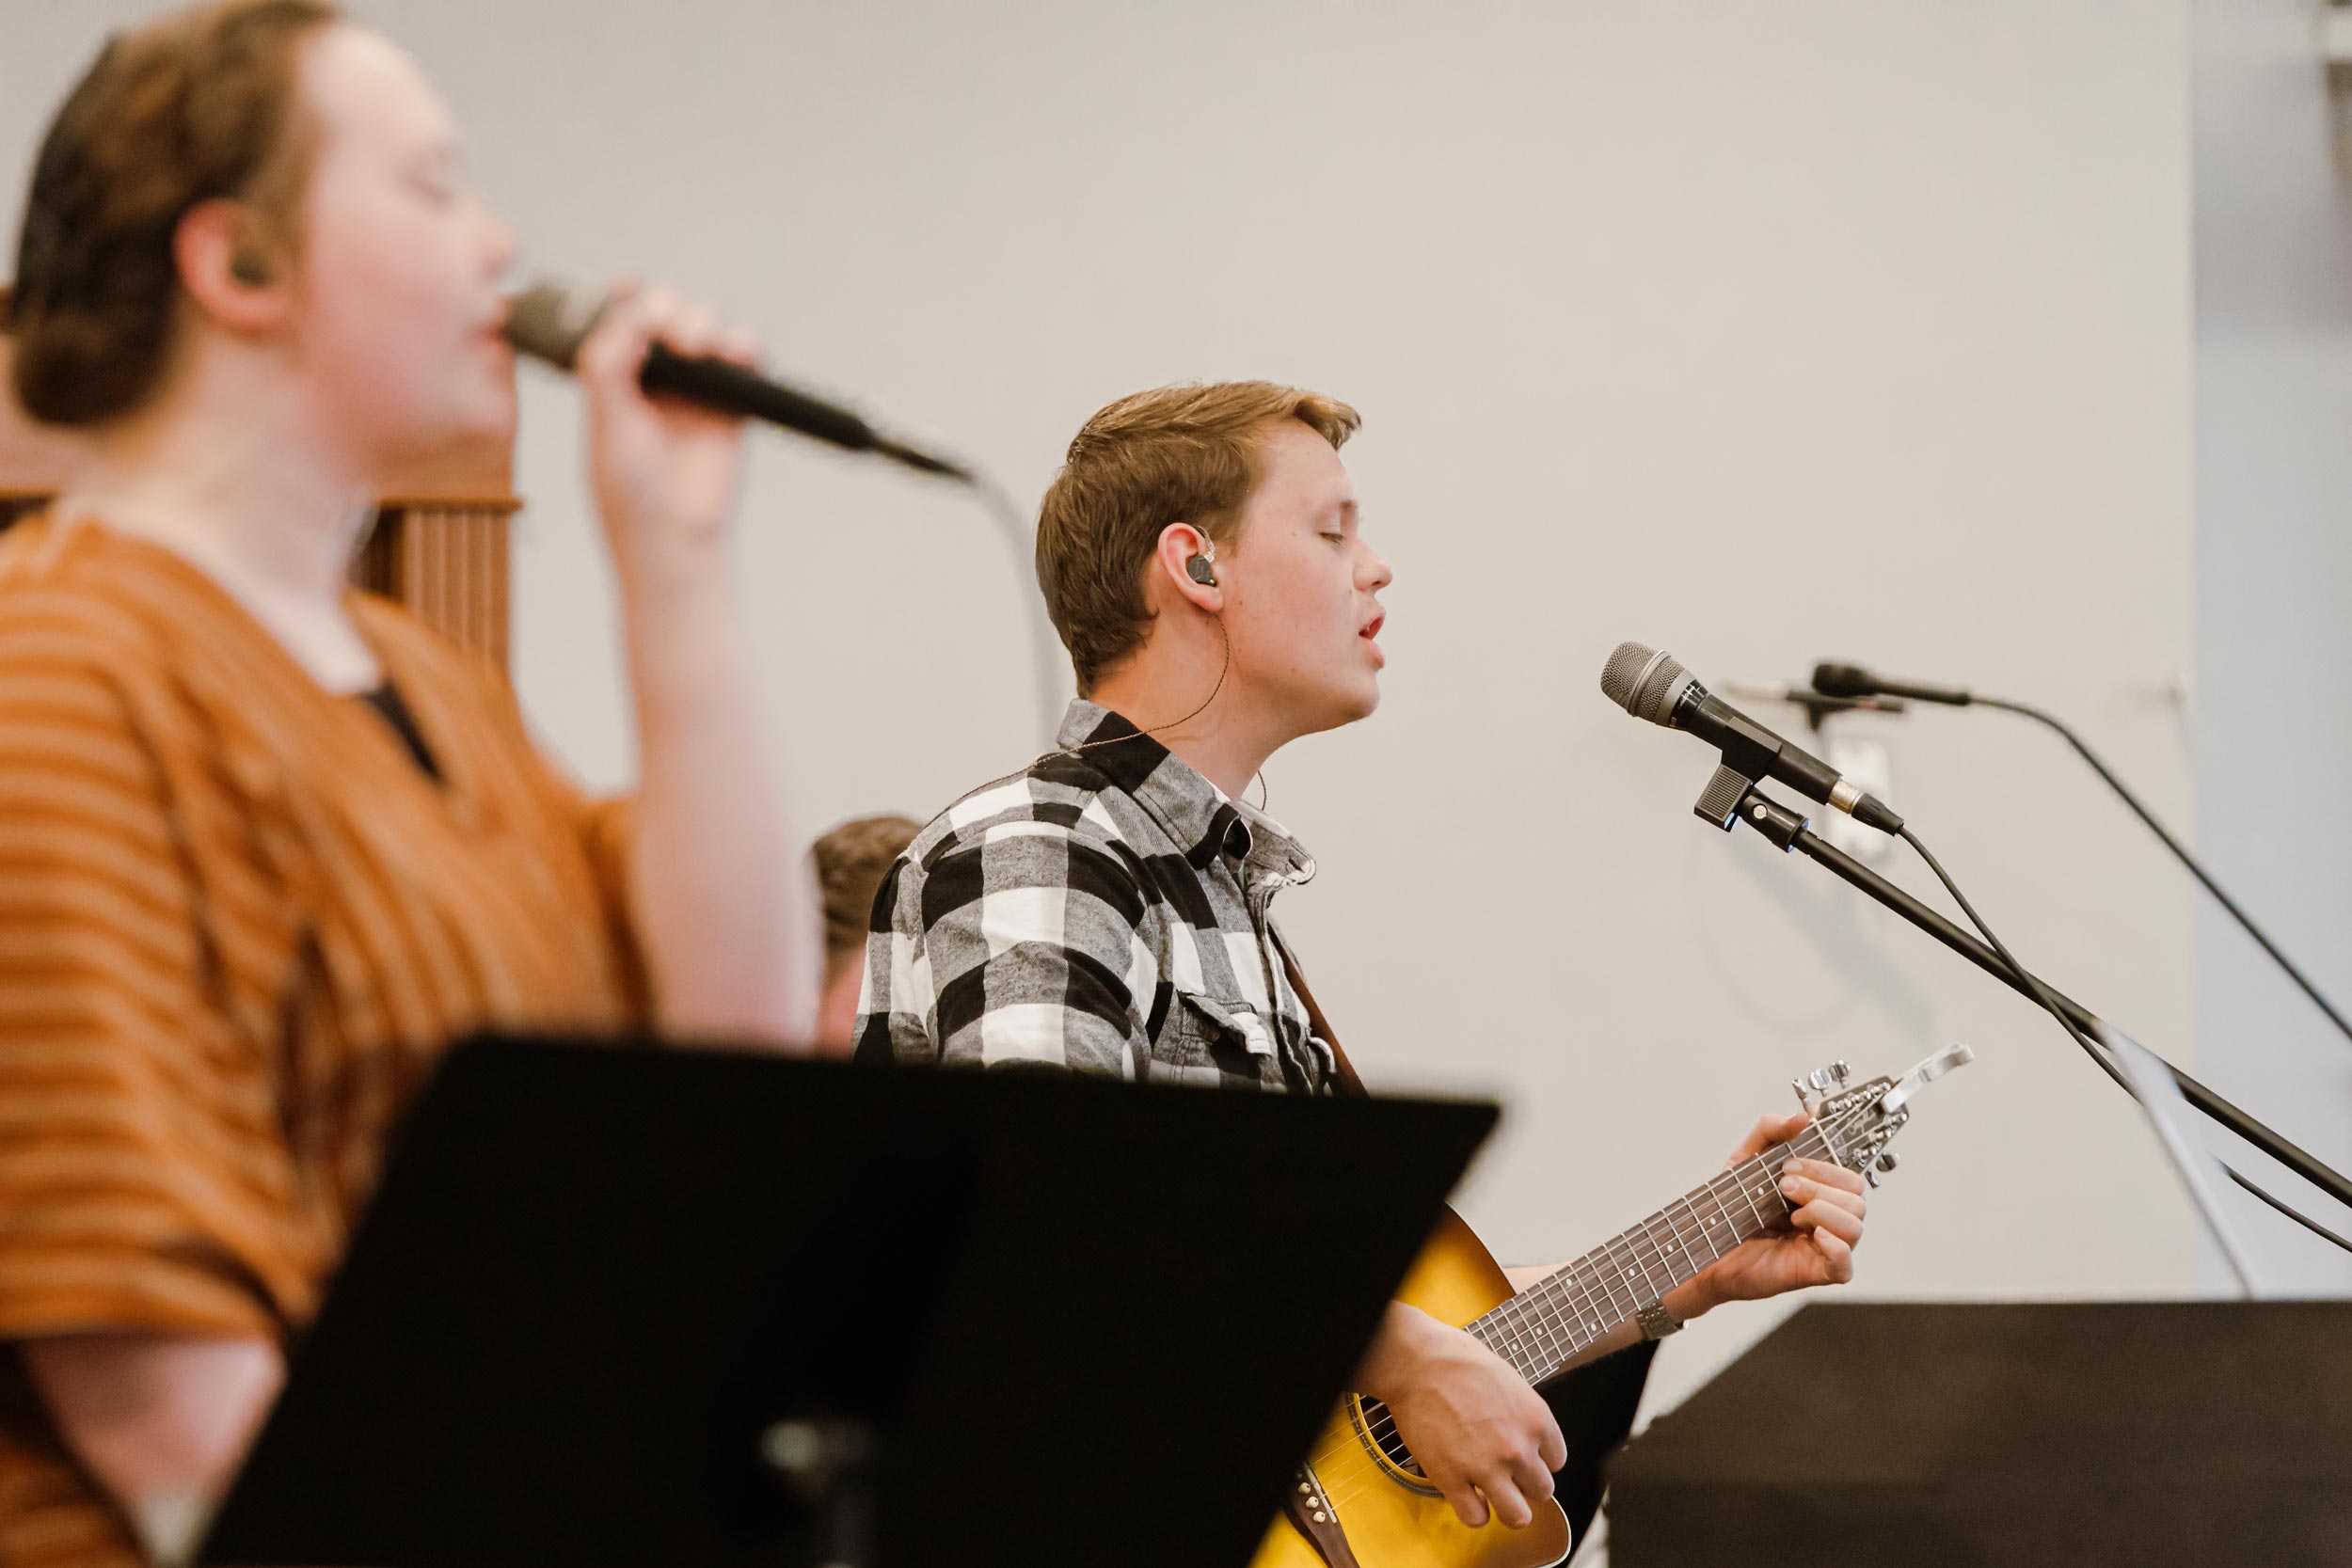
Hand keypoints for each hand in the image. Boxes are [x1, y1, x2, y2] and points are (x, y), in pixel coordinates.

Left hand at [575, 276, 761, 578]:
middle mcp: (656, 375)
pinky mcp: (735, 401)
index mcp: (614, 376)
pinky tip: (732, 352)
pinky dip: (744, 345)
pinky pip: (747, 357)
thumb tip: (631, 309)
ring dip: (703, 323)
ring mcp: (697, 387)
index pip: (620, 318)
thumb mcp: (605, 420)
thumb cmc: (629, 490)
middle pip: (666, 312)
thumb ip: (608, 362)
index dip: (624, 296)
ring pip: (706, 326)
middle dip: (667, 310)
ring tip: (697, 347)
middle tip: (667, 332)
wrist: (675, 536)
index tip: (626, 285)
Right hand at [1356, 1303, 1566, 1529]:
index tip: (1525, 1457)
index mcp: (1536, 1420)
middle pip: (1542, 1490)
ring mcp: (1486, 1468)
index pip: (1557, 1461)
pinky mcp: (1453, 1480)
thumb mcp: (1508, 1380)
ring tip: (1493, 1495)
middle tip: (1507, 1473)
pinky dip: (1474, 1512)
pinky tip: (1467, 1497)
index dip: (1538, 1460)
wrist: (1417, 1363)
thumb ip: (1523, 1413)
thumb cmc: (1456, 1361)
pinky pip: (1476, 1518)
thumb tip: (1524, 1431)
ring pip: (1517, 1516)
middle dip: (1525, 1484)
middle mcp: (1517, 1448)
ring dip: (1507, 1507)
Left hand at [1689, 1111, 1867, 1307]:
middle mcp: (1828, 1219)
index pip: (1849, 1177)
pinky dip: (1835, 1246)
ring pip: (1856, 1226)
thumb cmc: (1729, 1205)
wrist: (1705, 1242)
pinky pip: (1846, 1265)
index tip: (1787, 1165)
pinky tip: (1813, 1235)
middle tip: (1783, 1187)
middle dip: (1819, 1186)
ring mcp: (1825, 1247)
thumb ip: (1771, 1131)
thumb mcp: (1745, 1159)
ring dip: (1823, 1211)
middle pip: (1857, 1198)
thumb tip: (1803, 1118)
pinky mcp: (1816, 1273)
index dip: (1823, 1167)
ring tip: (1790, 1215)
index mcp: (1820, 1193)